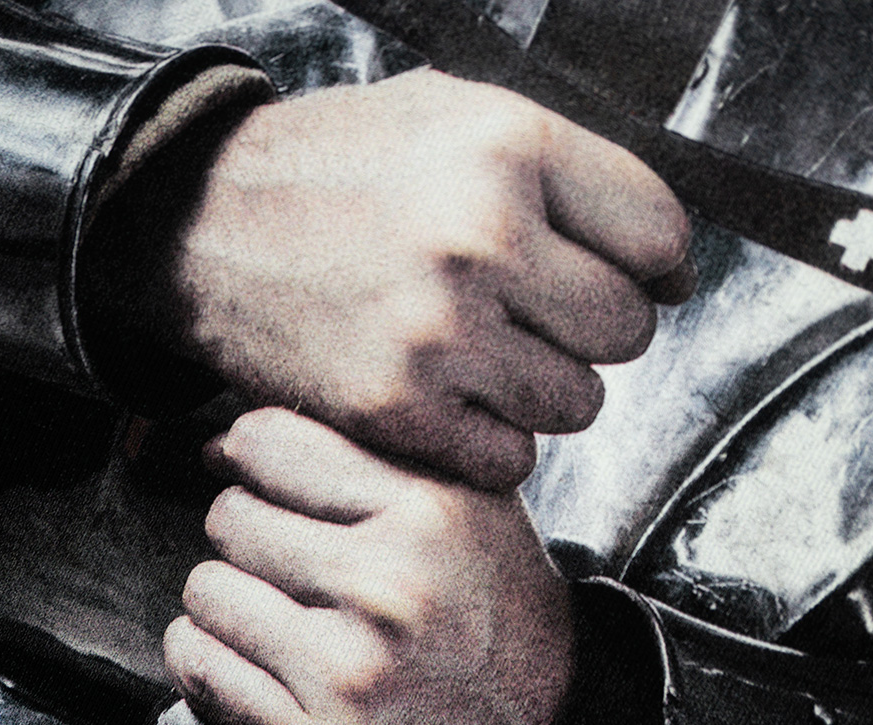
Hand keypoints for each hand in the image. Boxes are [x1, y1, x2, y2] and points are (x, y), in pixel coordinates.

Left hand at [163, 407, 575, 724]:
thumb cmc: (495, 602)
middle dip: (245, 531)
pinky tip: (249, 655)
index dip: (249, 454)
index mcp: (428, 508)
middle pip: (231, 517)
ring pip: (207, 591)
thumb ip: (365, 454)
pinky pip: (203, 671)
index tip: (257, 477)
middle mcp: (390, 582)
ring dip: (226, 599)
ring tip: (272, 609)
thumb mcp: (467, 500)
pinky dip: (207, 657)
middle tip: (281, 555)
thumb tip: (225, 444)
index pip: (272, 442)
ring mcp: (352, 668)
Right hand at [168, 68, 693, 489]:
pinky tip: (452, 395)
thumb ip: (572, 176)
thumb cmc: (333, 172)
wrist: (202, 224)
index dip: (651, 262)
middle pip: (627, 328)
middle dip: (592, 326)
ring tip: (482, 351)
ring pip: (578, 403)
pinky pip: (512, 458)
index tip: (621, 273)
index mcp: (507, 147)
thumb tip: (671, 266)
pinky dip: (492, 438)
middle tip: (534, 312)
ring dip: (543, 386)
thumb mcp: (452, 117)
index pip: (660, 235)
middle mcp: (481, 236)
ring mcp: (437, 331)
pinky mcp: (396, 408)